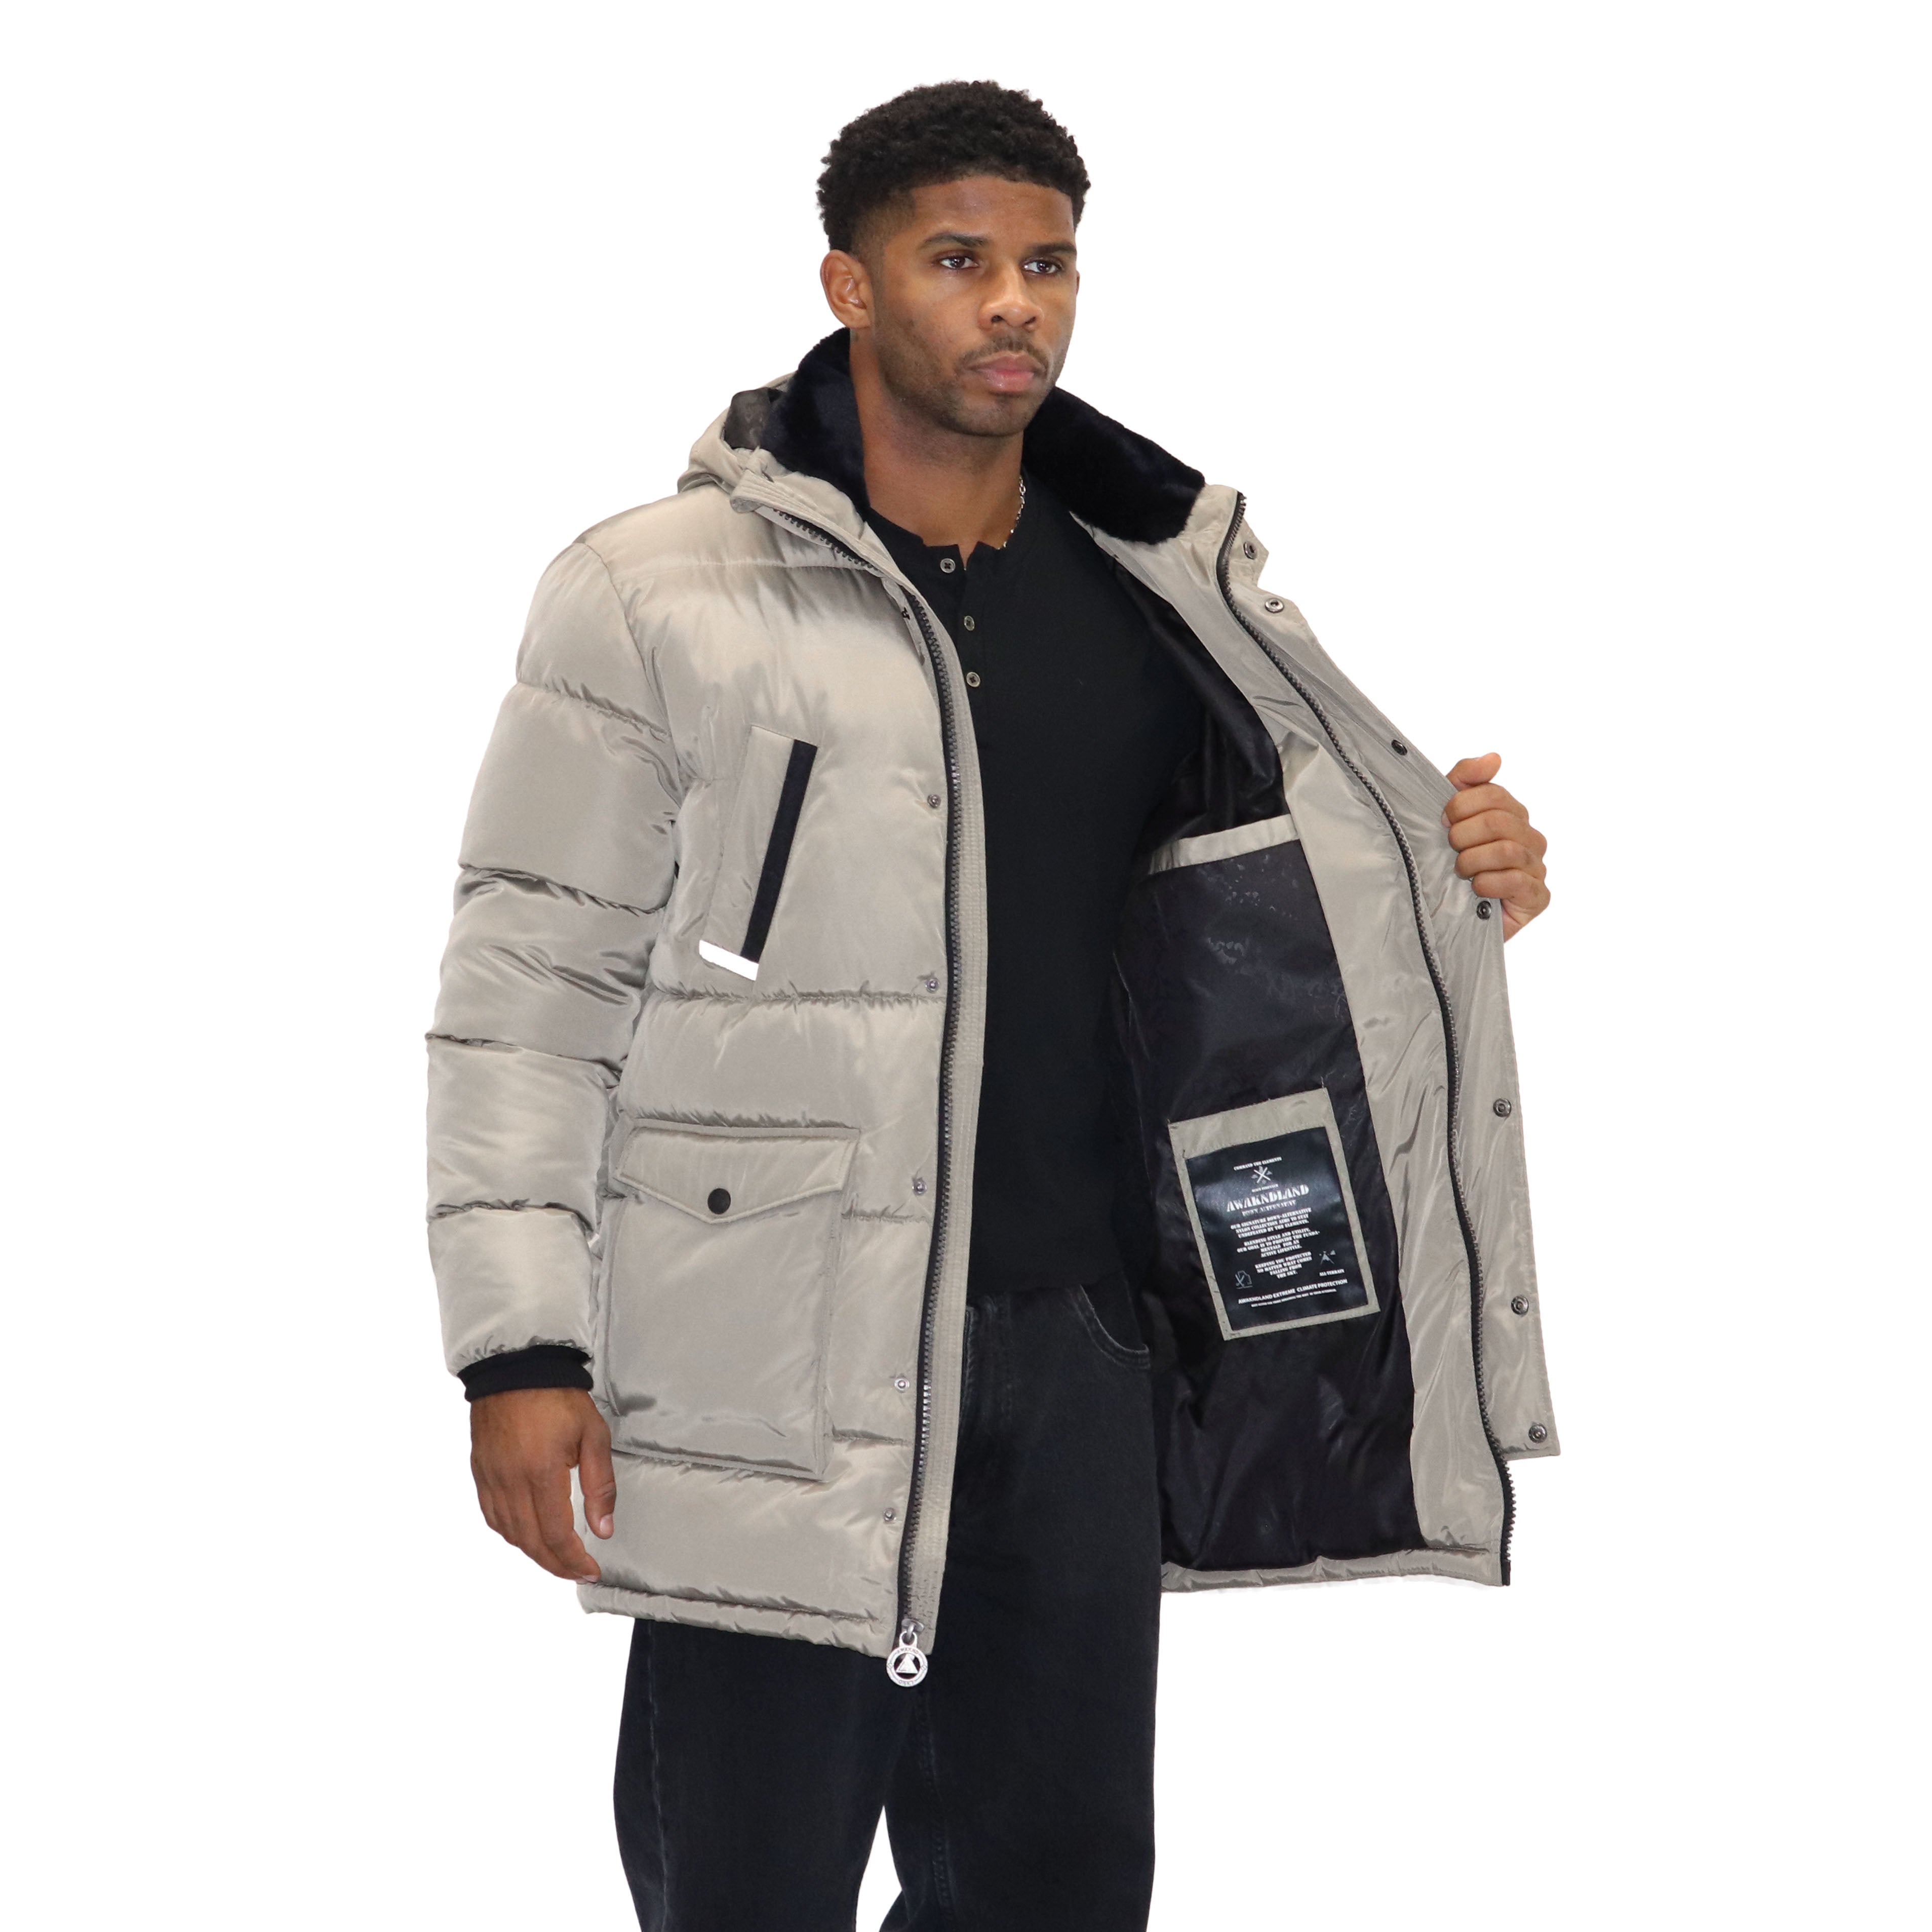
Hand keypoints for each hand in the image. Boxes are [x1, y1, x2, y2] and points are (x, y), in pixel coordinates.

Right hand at [469, 1387, 616, 1581]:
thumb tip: (603, 1529)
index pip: (556, 1535)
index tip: (590, 1569)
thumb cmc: (559, 1398)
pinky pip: (492, 1515)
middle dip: (556, 1564)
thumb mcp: (593, 1436)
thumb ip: (600, 1486)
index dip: (574, 1560)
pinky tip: (525, 1534)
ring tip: (556, 1557)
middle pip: (531, 1542)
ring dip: (533, 1552)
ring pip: (509, 1533)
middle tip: (576, 1571)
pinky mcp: (480, 1471)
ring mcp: (491, 1478)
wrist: (516, 1368)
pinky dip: (510, 1532)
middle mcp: (511, 1483)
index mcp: (541, 1475)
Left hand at [1443, 753, 1549, 938]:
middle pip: (1500, 821)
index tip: (1442, 819)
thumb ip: (1466, 780)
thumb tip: (1494, 757)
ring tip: (1460, 871)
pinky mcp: (1538, 897)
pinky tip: (1476, 888)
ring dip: (1472, 860)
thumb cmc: (1449, 865)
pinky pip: (1518, 881)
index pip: (1494, 795)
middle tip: (1450, 848)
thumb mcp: (1449, 817)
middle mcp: (1529, 838)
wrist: (1446, 917)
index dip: (1462, 805)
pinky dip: (1489, 883)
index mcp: (1512, 815)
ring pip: (1507, 850)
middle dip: (1464, 834)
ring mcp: (1536, 868)